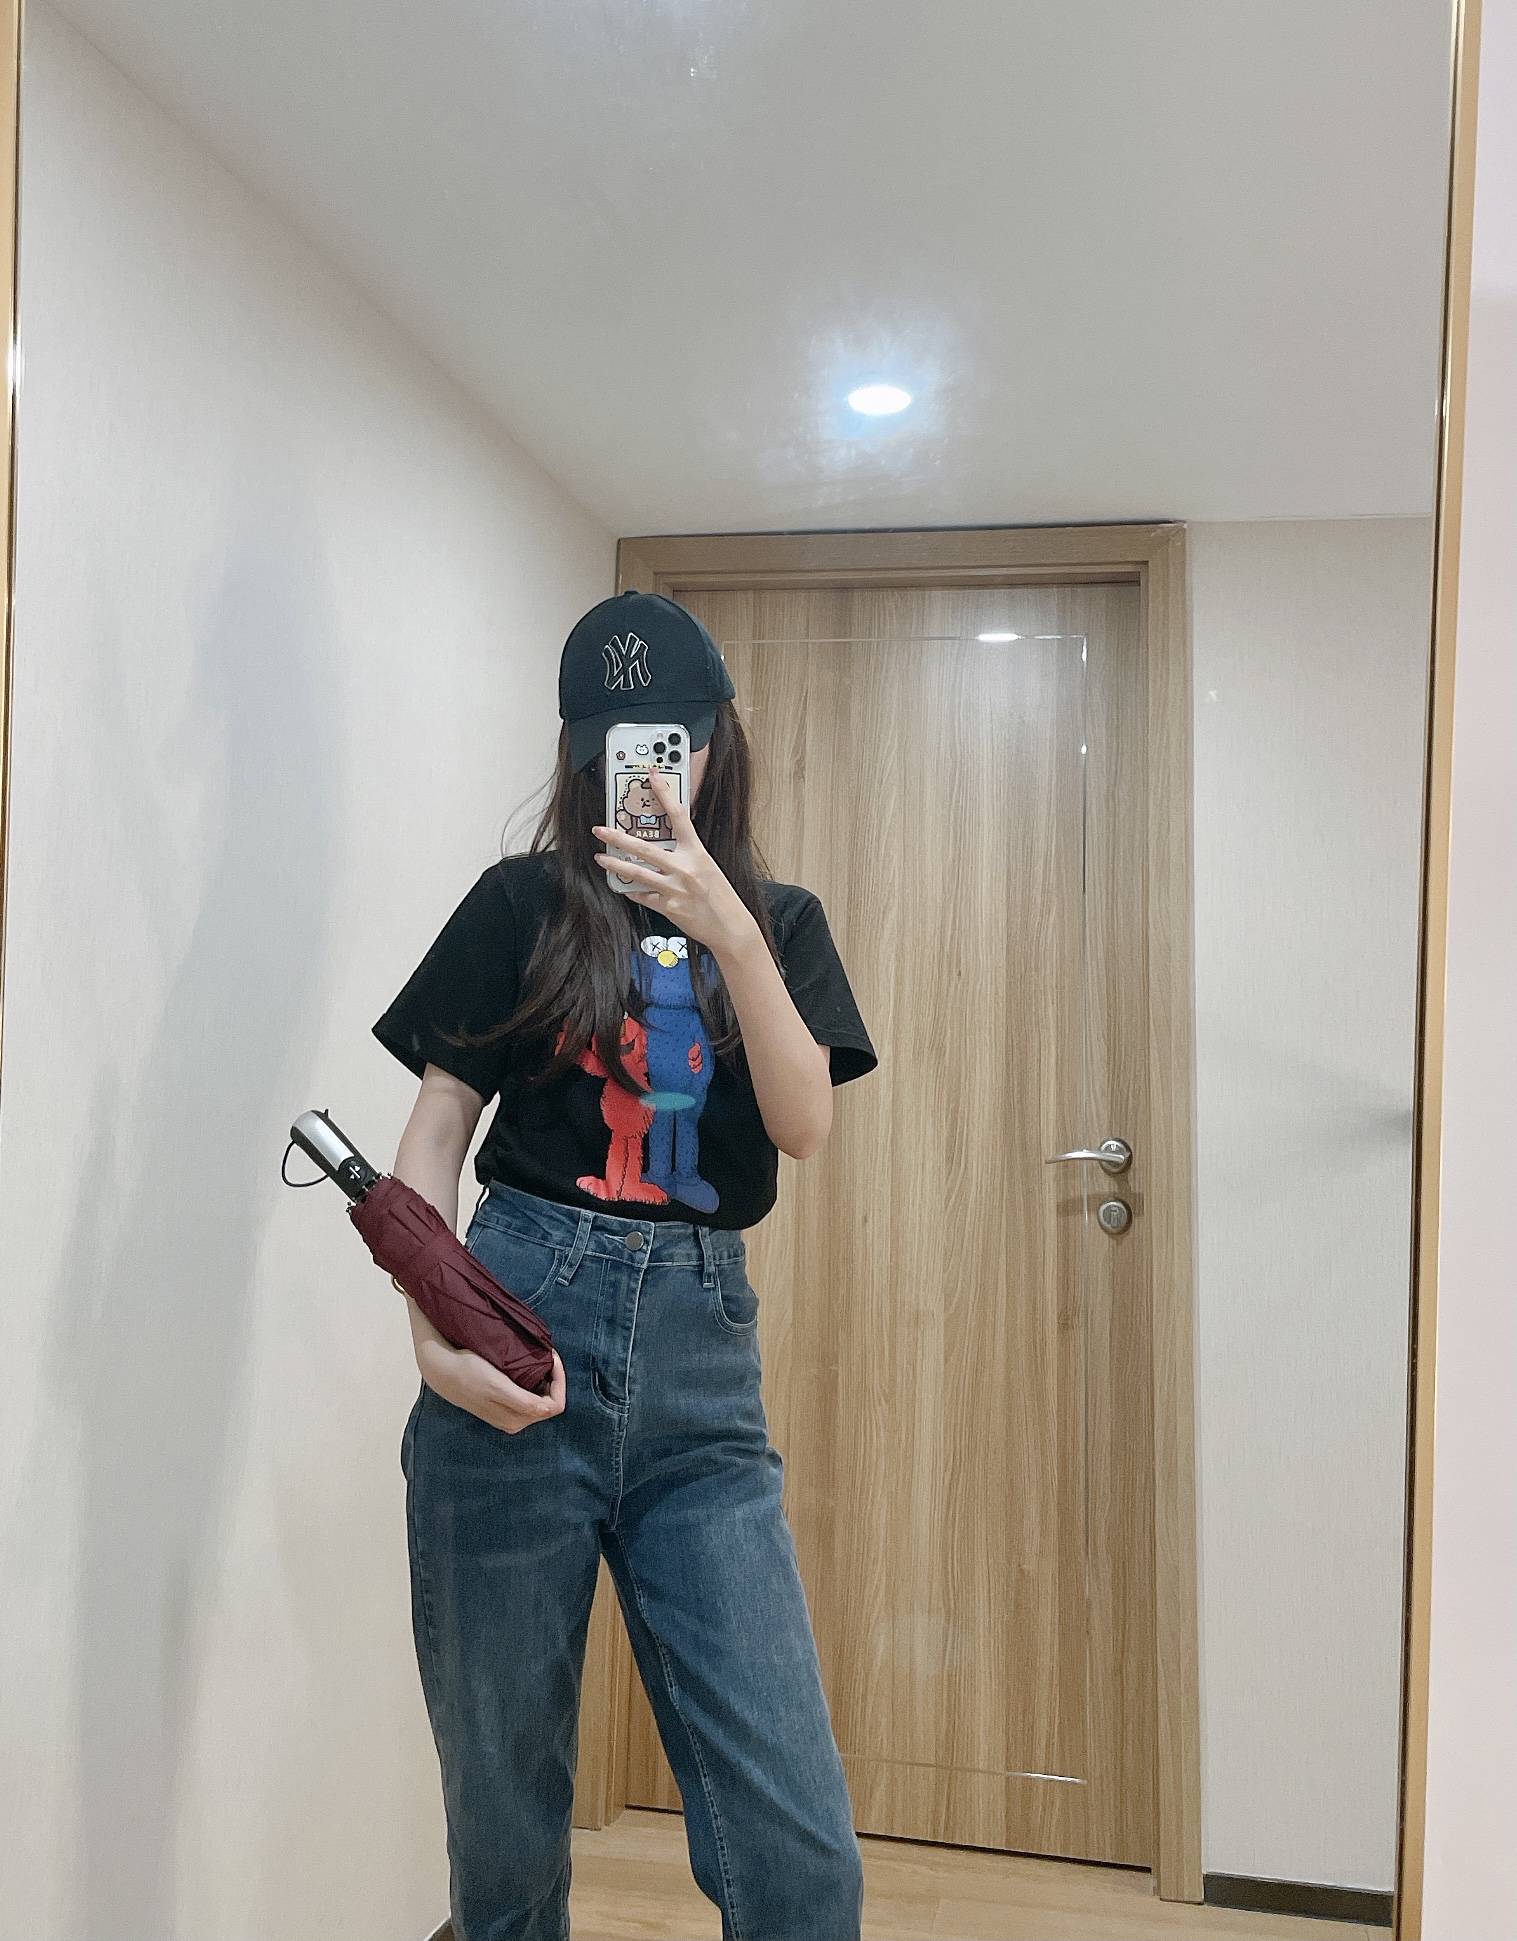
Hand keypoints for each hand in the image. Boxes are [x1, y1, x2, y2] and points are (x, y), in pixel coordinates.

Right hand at [406, 1298, 566, 1434]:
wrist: (444, 1371)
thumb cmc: (471, 1374)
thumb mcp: (499, 1386)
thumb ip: (525, 1402)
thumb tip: (550, 1409)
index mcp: (517, 1418)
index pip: (555, 1405)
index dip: (560, 1381)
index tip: (552, 1358)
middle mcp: (515, 1423)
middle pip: (550, 1404)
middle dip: (554, 1381)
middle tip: (547, 1356)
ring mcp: (508, 1419)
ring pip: (541, 1403)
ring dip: (545, 1383)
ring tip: (539, 1362)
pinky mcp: (502, 1413)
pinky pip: (529, 1403)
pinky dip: (535, 1387)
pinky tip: (529, 1373)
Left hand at [592, 768, 759, 958]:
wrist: (729, 926)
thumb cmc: (721, 896)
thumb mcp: (707, 867)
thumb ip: (685, 855)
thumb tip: (663, 847)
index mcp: (696, 852)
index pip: (678, 815)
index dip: (664, 792)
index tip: (653, 776)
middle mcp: (683, 867)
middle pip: (643, 847)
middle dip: (617, 837)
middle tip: (600, 830)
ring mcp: (673, 887)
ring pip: (635, 872)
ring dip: (614, 864)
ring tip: (601, 858)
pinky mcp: (667, 906)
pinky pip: (642, 896)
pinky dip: (633, 891)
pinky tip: (627, 887)